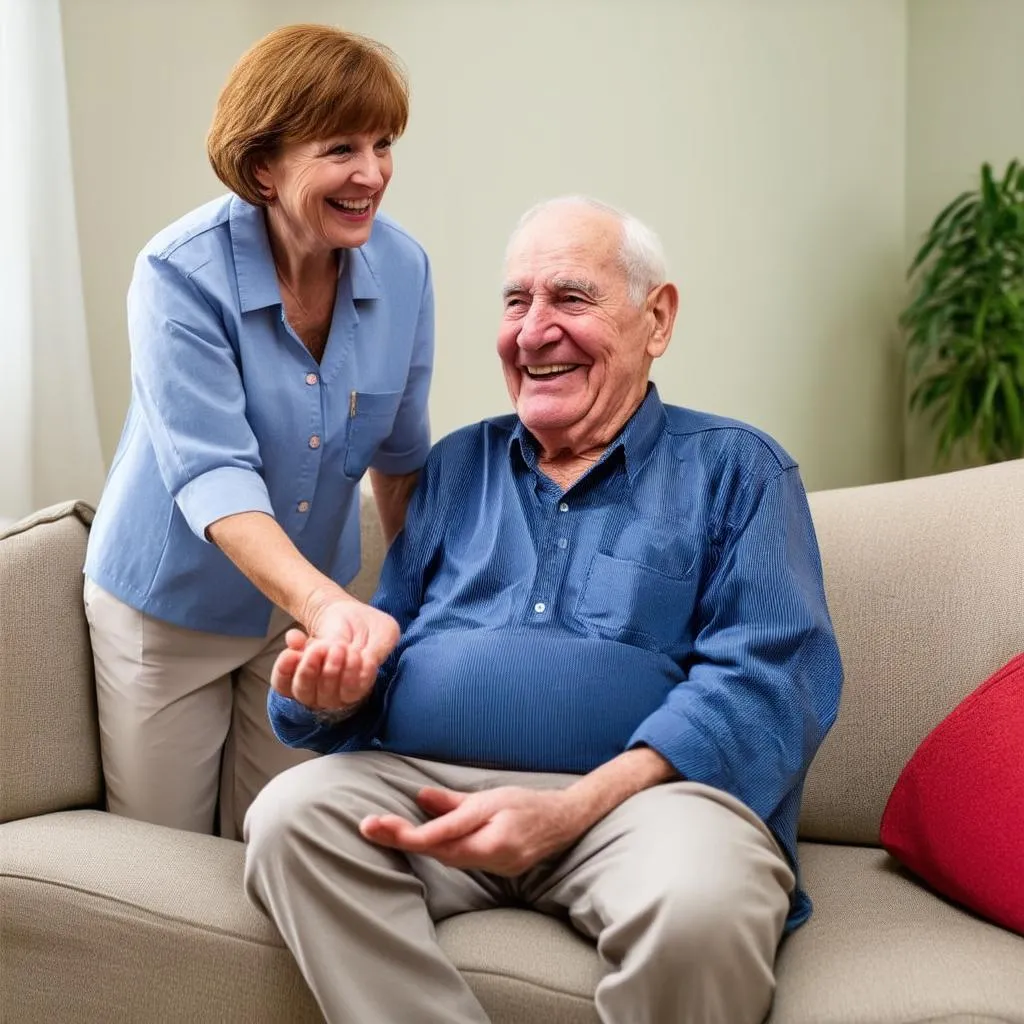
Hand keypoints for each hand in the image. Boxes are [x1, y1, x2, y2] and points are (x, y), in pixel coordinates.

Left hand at [271, 588, 399, 709]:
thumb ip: (377, 652)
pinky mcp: (290, 676)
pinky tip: (292, 651)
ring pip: (303, 692)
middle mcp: (332, 693)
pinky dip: (284, 669)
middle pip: (326, 698)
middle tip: (339, 647)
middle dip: (332, 672)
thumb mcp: (383, 632)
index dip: (351, 680)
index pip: (350, 695)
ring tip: (319, 648)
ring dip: (309, 671)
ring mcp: (310, 686)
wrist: (341, 610)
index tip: (356, 655)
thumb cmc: (366, 625)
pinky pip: (282, 684)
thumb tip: (364, 664)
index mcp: (357, 687)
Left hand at [360, 785, 587, 875]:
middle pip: (439, 852)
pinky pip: (460, 862)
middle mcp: (493, 855)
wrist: (564, 821)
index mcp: (493, 833)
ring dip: (414, 845)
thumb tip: (421, 798)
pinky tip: (415, 842)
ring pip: (447, 859)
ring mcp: (496, 867)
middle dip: (401, 839)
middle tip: (368, 826)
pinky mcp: (496, 871)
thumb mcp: (490, 795)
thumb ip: (453, 802)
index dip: (407, 834)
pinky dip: (437, 851)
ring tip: (382, 830)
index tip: (378, 826)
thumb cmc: (527, 803)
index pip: (442, 837)